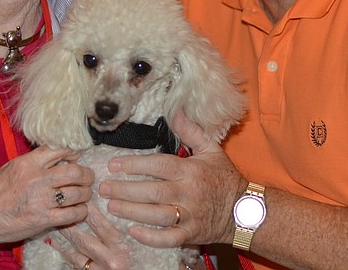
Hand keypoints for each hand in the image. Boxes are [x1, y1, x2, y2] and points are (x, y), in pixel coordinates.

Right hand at [0, 146, 93, 247]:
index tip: (77, 158)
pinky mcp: (43, 220)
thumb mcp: (12, 167)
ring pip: (77, 193)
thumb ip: (35, 161)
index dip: (74, 153)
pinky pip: (72, 214)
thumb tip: (60, 155)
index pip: (60, 150)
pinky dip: (80, 212)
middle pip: (75, 171)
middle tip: (87, 178)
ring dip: (85, 194)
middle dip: (86, 174)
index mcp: (28, 163)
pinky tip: (78, 210)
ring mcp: (41, 200)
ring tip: (84, 194)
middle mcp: (37, 179)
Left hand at [49, 204, 132, 269]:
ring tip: (55, 225)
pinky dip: (64, 254)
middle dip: (70, 224)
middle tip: (60, 210)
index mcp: (121, 248)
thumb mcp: (136, 245)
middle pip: (83, 240)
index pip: (101, 225)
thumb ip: (122, 230)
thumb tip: (110, 207)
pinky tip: (56, 244)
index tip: (80, 199)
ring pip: (74, 254)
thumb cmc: (138, 262)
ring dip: (63, 239)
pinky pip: (73, 265)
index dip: (88, 211)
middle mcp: (110, 261)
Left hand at [99, 111, 246, 247]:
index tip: (113, 164)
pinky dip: (150, 237)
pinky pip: (168, 238)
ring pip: (157, 215)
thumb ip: (190, 131)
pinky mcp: (191, 235)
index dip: (134, 165)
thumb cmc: (224, 178)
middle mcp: (188, 193)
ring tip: (112, 207)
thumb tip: (176, 110)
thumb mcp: (211, 149)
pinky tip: (132, 232)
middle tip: (104, 188)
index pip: (157, 165)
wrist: (244, 210)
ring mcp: (190, 215)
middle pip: (152, 191)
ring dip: (132, 212)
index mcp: (190, 170)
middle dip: (125, 190)